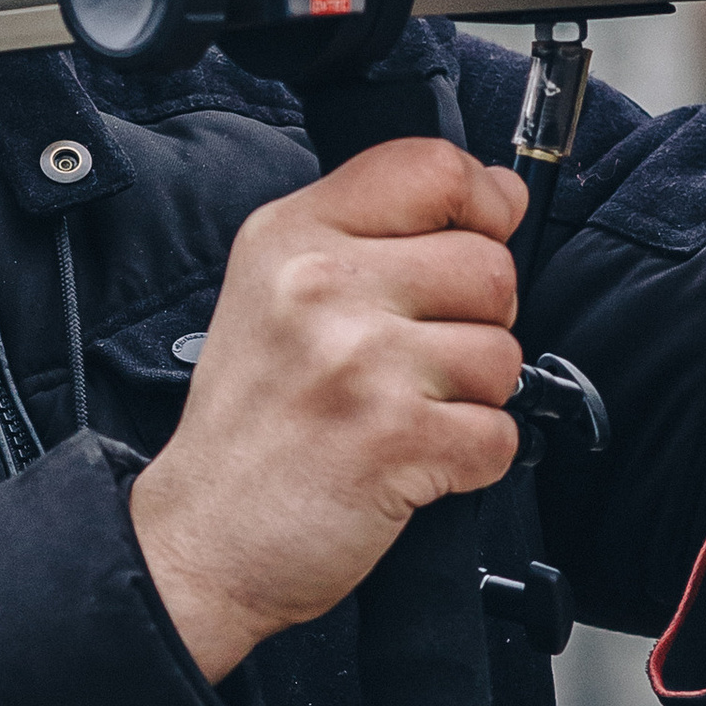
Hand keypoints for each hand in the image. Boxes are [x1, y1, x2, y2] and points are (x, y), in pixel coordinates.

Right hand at [128, 141, 526, 682]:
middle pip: (489, 266)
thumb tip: (498, 193)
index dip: (482, 199)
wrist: (201, 539)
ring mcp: (359, 363)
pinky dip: (470, 461)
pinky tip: (409, 462)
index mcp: (290, 235)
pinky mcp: (396, 440)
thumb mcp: (272, 287)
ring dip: (472, 397)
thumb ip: (367, 231)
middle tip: (416, 360)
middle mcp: (321, 287)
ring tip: (402, 413)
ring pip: (503, 354)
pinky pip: (499, 433)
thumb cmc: (252, 421)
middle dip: (477, 321)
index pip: (431, 166)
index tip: (481, 231)